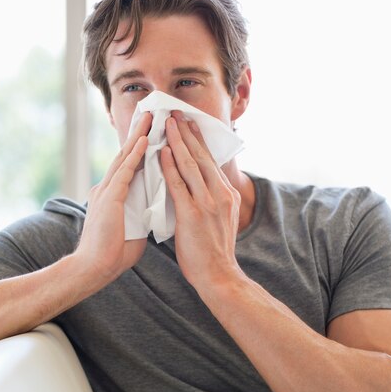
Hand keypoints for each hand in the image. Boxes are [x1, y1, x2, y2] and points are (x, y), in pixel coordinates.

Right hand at [73, 112, 151, 283]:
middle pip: (126, 155)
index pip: (128, 166)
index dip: (138, 148)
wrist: (95, 268)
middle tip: (149, 113)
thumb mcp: (134, 226)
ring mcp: (107, 191)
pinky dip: (135, 155)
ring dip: (138, 137)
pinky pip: (125, 172)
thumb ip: (142, 212)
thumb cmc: (113, 254)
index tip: (149, 131)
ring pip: (125, 157)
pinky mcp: (110, 198)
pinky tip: (144, 140)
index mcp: (113, 195)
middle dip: (138, 134)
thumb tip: (155, 208)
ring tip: (149, 118)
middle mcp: (107, 188)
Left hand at [159, 111, 243, 289]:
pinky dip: (170, 166)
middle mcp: (221, 194)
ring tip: (167, 124)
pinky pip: (179, 184)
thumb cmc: (214, 253)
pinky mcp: (193, 214)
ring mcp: (208, 203)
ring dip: (177, 141)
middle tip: (176, 114)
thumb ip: (212, 202)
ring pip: (191, 165)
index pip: (210, 161)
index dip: (198, 141)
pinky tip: (162, 152)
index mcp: (227, 194)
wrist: (220, 277)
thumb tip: (199, 189)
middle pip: (201, 156)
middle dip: (188, 133)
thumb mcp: (220, 221)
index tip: (189, 123)